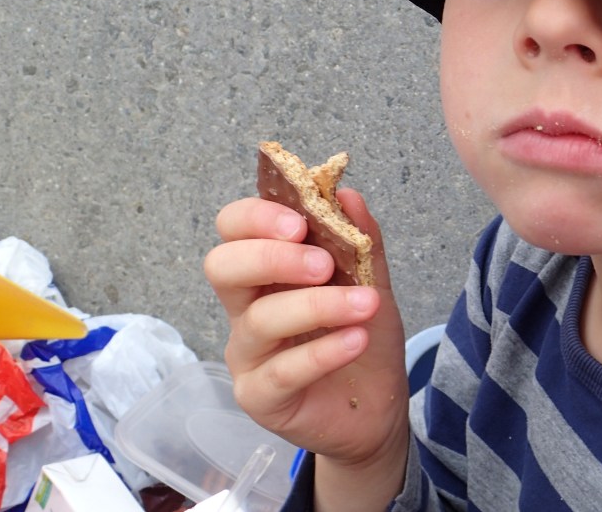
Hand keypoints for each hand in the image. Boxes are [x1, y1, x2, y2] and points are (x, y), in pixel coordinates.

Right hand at [204, 193, 408, 470]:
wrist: (379, 406)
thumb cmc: (362, 335)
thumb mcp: (373, 282)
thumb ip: (361, 242)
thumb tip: (347, 194)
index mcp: (266, 270)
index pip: (233, 229)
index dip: (257, 217)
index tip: (302, 221)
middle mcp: (246, 308)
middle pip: (222, 267)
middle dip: (271, 257)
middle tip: (322, 264)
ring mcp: (248, 355)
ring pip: (259, 320)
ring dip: (318, 305)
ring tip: (365, 304)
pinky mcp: (260, 397)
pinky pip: (281, 371)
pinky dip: (323, 351)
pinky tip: (357, 339)